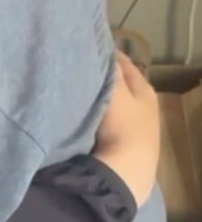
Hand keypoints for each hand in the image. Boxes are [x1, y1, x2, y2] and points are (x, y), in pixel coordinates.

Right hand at [93, 53, 159, 207]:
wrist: (124, 173)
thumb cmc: (121, 126)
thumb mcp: (115, 92)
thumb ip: (110, 71)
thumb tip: (102, 50)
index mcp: (145, 89)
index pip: (124, 63)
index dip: (107, 55)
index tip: (86, 49)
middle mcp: (145, 106)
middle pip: (120, 84)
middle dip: (102, 78)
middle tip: (78, 70)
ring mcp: (136, 127)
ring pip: (114, 104)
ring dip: (99, 99)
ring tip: (77, 92)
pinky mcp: (125, 145)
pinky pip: (108, 121)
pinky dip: (97, 116)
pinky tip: (83, 116)